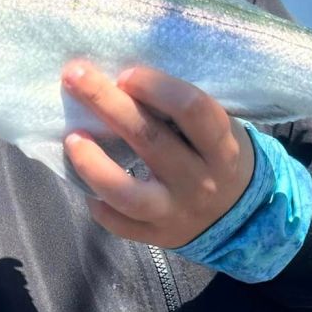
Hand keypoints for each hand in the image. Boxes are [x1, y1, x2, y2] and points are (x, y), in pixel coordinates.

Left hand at [62, 63, 254, 247]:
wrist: (239, 216)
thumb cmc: (216, 155)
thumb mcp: (217, 130)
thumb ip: (181, 110)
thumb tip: (122, 80)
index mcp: (221, 147)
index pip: (192, 109)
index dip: (155, 86)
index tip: (125, 74)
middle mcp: (199, 182)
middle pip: (149, 139)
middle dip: (106, 102)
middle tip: (75, 77)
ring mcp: (175, 213)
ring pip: (126, 192)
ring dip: (92, 162)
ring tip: (72, 138)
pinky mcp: (155, 237)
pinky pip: (118, 223)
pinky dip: (97, 203)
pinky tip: (84, 182)